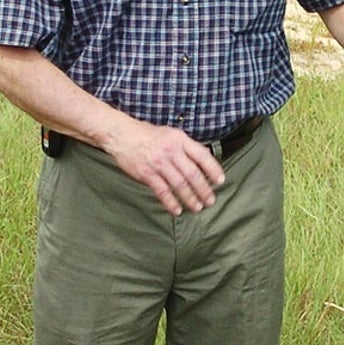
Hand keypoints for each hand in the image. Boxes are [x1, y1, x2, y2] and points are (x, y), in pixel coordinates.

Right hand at [103, 121, 226, 214]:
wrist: (122, 135)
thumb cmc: (148, 134)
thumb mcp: (171, 134)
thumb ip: (186, 147)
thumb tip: (203, 161)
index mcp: (180, 140)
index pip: (202, 155)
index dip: (213, 169)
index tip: (220, 181)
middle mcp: (171, 151)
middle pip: (193, 174)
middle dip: (204, 190)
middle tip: (210, 201)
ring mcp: (159, 163)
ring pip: (179, 185)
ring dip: (190, 198)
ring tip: (197, 207)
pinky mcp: (147, 174)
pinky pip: (162, 191)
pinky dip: (171, 202)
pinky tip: (177, 210)